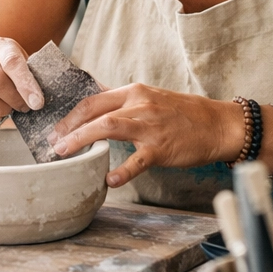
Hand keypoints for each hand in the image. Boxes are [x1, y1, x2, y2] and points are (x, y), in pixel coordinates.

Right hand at [0, 38, 45, 125]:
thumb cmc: (7, 72)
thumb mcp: (20, 66)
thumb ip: (33, 74)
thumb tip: (54, 92)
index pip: (12, 62)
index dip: (26, 84)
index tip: (38, 103)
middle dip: (15, 99)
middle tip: (26, 108)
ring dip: (1, 109)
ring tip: (10, 110)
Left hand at [47, 84, 242, 187]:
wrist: (218, 125)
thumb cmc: (183, 114)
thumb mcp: (151, 97)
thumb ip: (124, 100)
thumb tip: (95, 100)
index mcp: (134, 91)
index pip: (94, 99)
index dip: (72, 114)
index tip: (58, 127)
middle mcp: (139, 104)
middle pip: (95, 112)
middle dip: (70, 127)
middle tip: (54, 143)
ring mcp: (150, 126)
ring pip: (108, 127)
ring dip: (83, 140)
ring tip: (66, 153)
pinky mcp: (161, 148)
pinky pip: (137, 161)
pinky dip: (121, 171)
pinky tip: (109, 180)